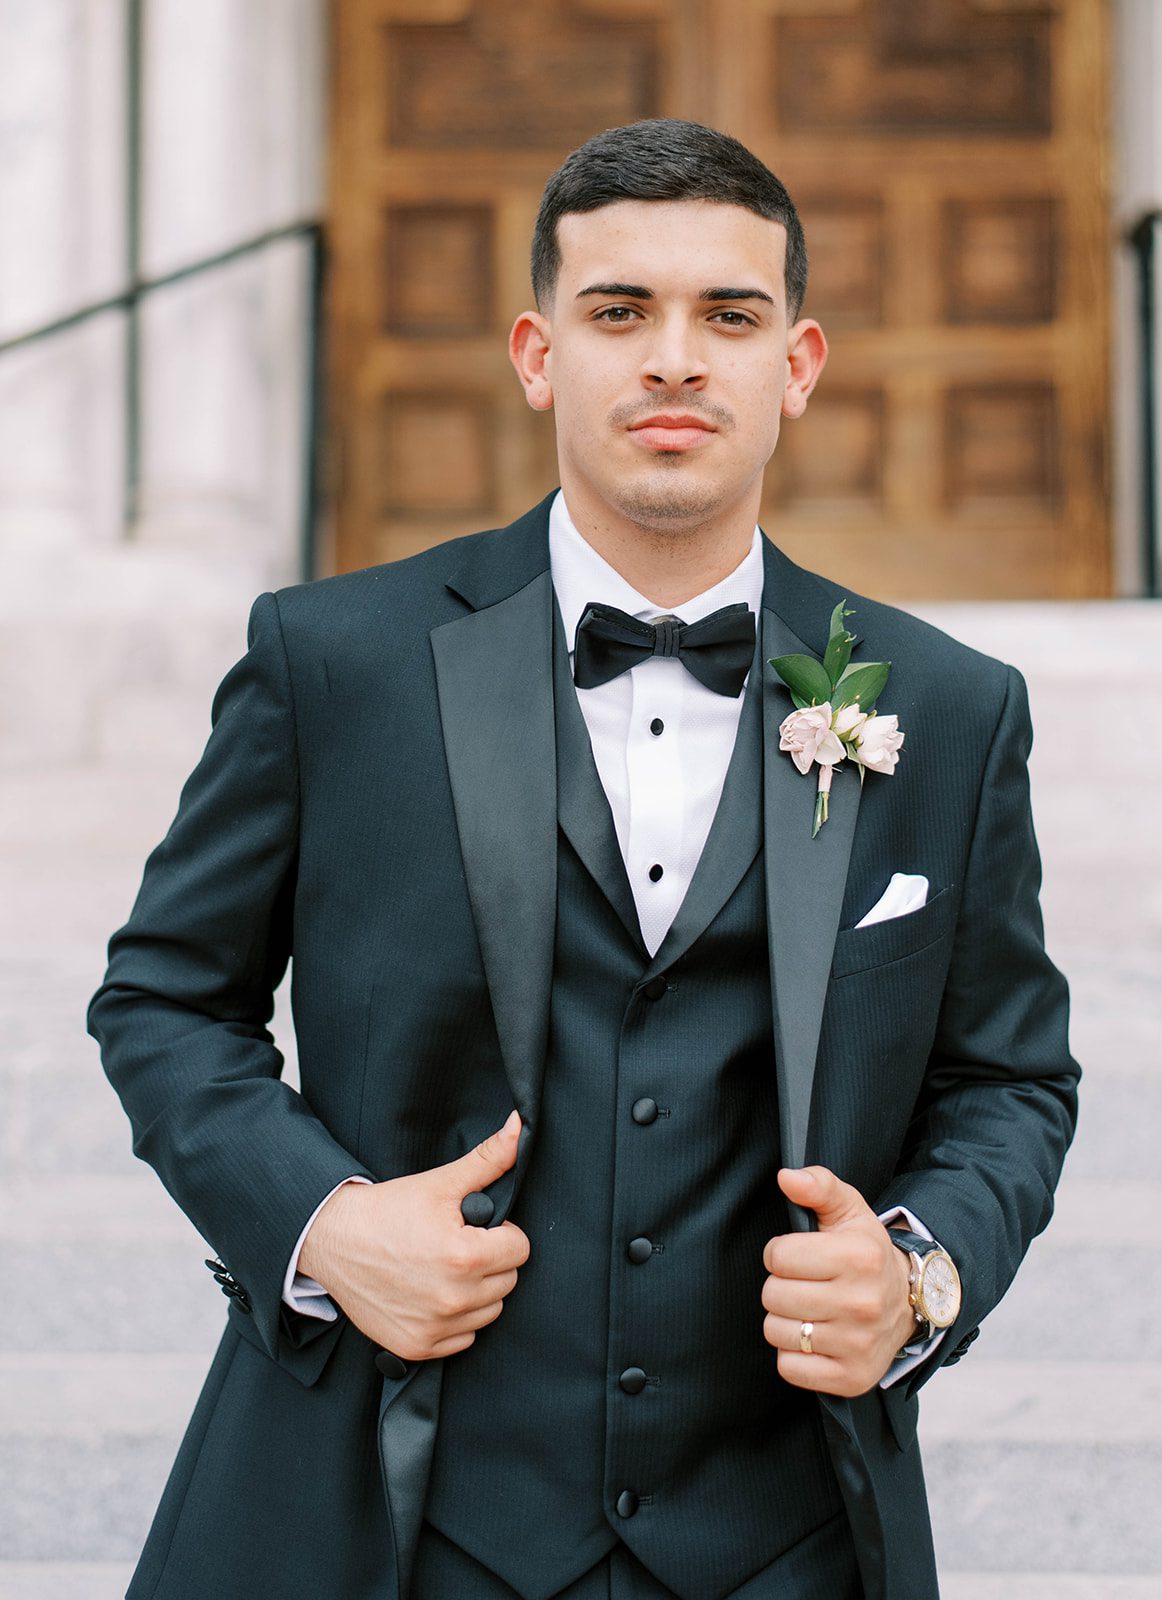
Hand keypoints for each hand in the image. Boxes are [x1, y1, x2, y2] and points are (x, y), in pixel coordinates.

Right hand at [298, 1110, 529, 1360]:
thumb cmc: (387, 1210)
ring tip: (444, 1268)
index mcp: (463, 1257)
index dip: (501, 1232)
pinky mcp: (416, 1347)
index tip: (476, 1227)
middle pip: (507, 1281)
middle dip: (490, 1260)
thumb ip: (489, 1159)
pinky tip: (431, 1293)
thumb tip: (519, 1128)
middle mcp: (451, 1299)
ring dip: (476, 1291)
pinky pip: (463, 1338)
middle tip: (457, 1244)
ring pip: (489, 1311)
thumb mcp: (440, 1182)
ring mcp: (434, 1328)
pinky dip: (454, 1320)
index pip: (520, 1249)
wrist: (333, 1239)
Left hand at [761, 1166, 916, 1396]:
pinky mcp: (852, 1378)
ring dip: (785, 1321)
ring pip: (777, 1332)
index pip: (777, 1257)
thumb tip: (786, 1177)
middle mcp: (862, 1303)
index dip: (781, 1254)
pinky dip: (794, 1355)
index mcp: (858, 1257)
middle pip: (773, 1296)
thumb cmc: (867, 1252)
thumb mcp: (849, 1209)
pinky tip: (815, 1338)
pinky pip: (789, 1369)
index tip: (802, 1256)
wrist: (910, 1302)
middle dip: (781, 1286)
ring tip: (810, 1310)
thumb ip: (818, 1185)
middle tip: (806, 1284)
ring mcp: (858, 1345)